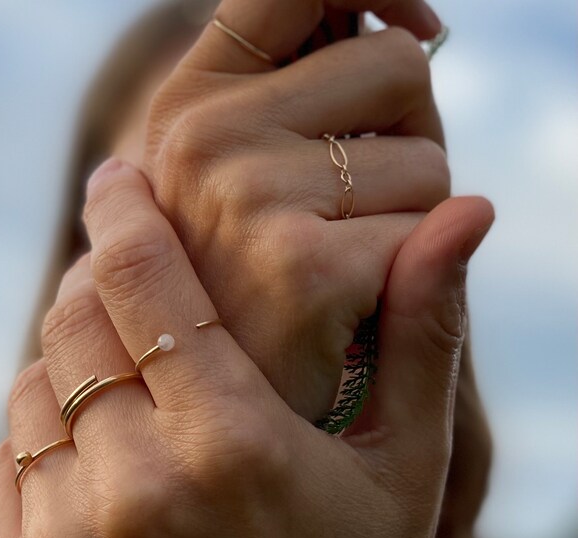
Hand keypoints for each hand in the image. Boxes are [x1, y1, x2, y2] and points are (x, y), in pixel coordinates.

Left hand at [0, 160, 492, 537]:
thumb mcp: (404, 472)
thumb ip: (421, 337)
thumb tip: (464, 213)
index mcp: (234, 446)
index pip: (146, 281)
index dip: (125, 212)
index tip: (117, 175)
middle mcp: (137, 496)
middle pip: (75, 327)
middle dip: (98, 287)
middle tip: (125, 283)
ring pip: (30, 395)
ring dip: (70, 371)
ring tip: (123, 389)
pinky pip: (4, 470)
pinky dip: (39, 448)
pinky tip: (95, 466)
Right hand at [144, 0, 448, 419]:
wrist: (214, 419)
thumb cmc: (243, 297)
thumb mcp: (238, 186)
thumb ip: (301, 101)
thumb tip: (409, 27)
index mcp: (187, 107)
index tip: (420, 26)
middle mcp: (203, 139)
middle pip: (395, 65)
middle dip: (404, 139)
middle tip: (348, 218)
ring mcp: (245, 199)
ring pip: (427, 162)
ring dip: (410, 220)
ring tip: (335, 275)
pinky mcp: (302, 267)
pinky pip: (430, 236)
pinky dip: (412, 282)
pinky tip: (346, 318)